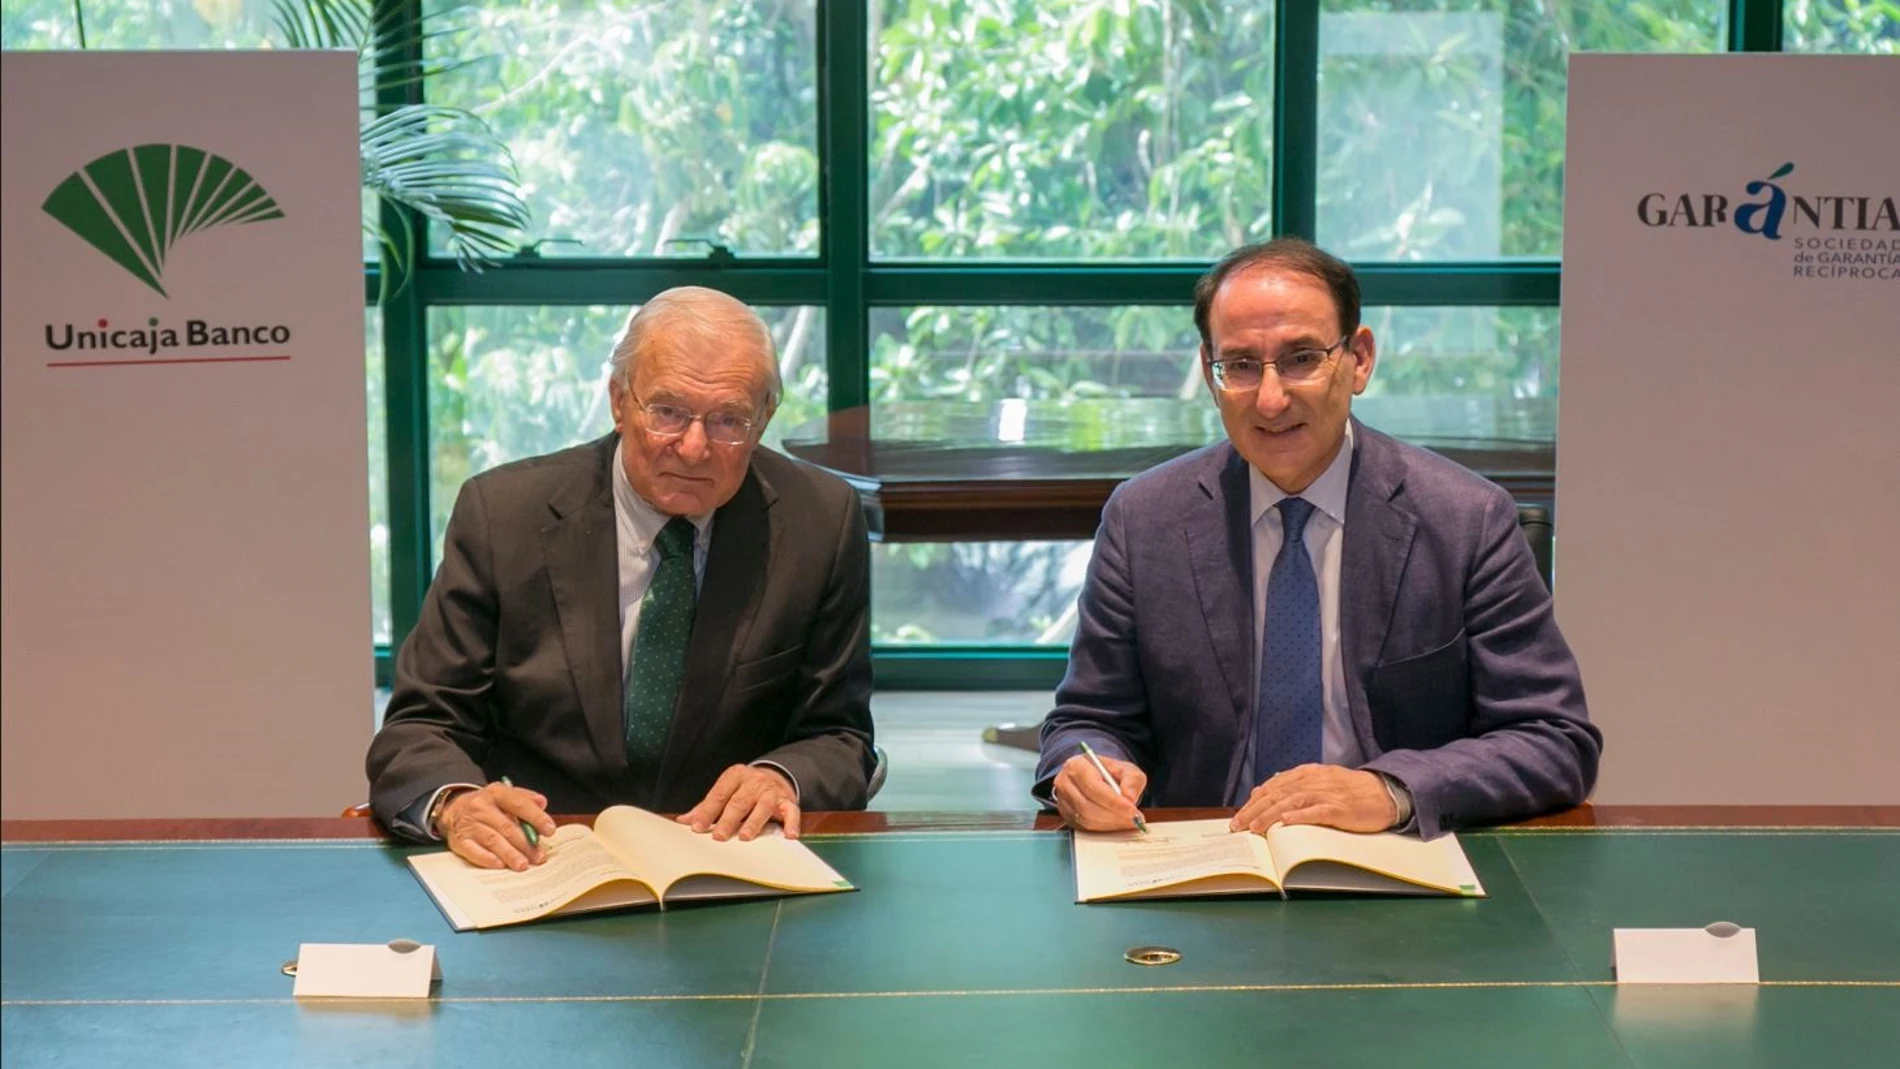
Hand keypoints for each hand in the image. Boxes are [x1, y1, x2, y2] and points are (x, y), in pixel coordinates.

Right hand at [439, 782, 556, 870]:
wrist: (452, 809)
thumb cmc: (486, 805)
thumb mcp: (504, 795)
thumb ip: (524, 798)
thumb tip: (542, 803)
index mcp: (496, 793)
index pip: (519, 804)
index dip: (536, 818)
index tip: (550, 830)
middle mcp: (481, 807)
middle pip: (507, 826)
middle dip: (525, 843)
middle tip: (539, 856)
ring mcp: (469, 824)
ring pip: (493, 840)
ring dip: (510, 854)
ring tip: (523, 865)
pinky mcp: (459, 840)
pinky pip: (473, 851)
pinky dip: (487, 858)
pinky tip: (499, 864)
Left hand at [677, 765, 799, 840]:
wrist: (775, 777)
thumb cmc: (744, 790)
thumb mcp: (726, 792)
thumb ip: (706, 806)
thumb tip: (683, 821)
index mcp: (735, 775)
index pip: (719, 794)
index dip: (707, 811)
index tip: (697, 827)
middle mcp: (754, 781)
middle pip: (739, 801)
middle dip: (728, 819)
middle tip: (719, 837)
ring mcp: (772, 791)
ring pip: (763, 806)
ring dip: (753, 822)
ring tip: (744, 837)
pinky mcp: (787, 801)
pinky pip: (791, 811)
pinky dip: (791, 823)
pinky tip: (789, 835)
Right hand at [1051, 753, 1147, 831]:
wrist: (1098, 779)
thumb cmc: (1110, 773)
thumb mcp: (1126, 769)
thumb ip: (1132, 780)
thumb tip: (1130, 797)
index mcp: (1076, 765)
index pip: (1092, 786)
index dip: (1112, 801)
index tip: (1131, 810)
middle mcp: (1064, 783)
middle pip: (1087, 805)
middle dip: (1113, 814)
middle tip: (1134, 818)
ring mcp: (1063, 801)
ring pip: (1086, 818)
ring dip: (1110, 823)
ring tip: (1129, 821)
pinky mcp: (1067, 816)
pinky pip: (1085, 827)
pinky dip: (1105, 828)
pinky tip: (1118, 823)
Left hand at [1230, 765, 1396, 834]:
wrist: (1384, 792)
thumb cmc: (1350, 790)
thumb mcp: (1319, 781)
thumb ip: (1292, 785)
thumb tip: (1263, 790)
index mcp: (1307, 773)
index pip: (1272, 787)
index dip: (1253, 802)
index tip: (1238, 817)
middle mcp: (1314, 780)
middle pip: (1277, 794)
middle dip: (1255, 811)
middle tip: (1238, 826)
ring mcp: (1327, 793)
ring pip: (1292, 802)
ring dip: (1270, 815)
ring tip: (1255, 827)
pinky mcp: (1340, 808)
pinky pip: (1317, 811)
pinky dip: (1300, 816)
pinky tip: (1286, 822)